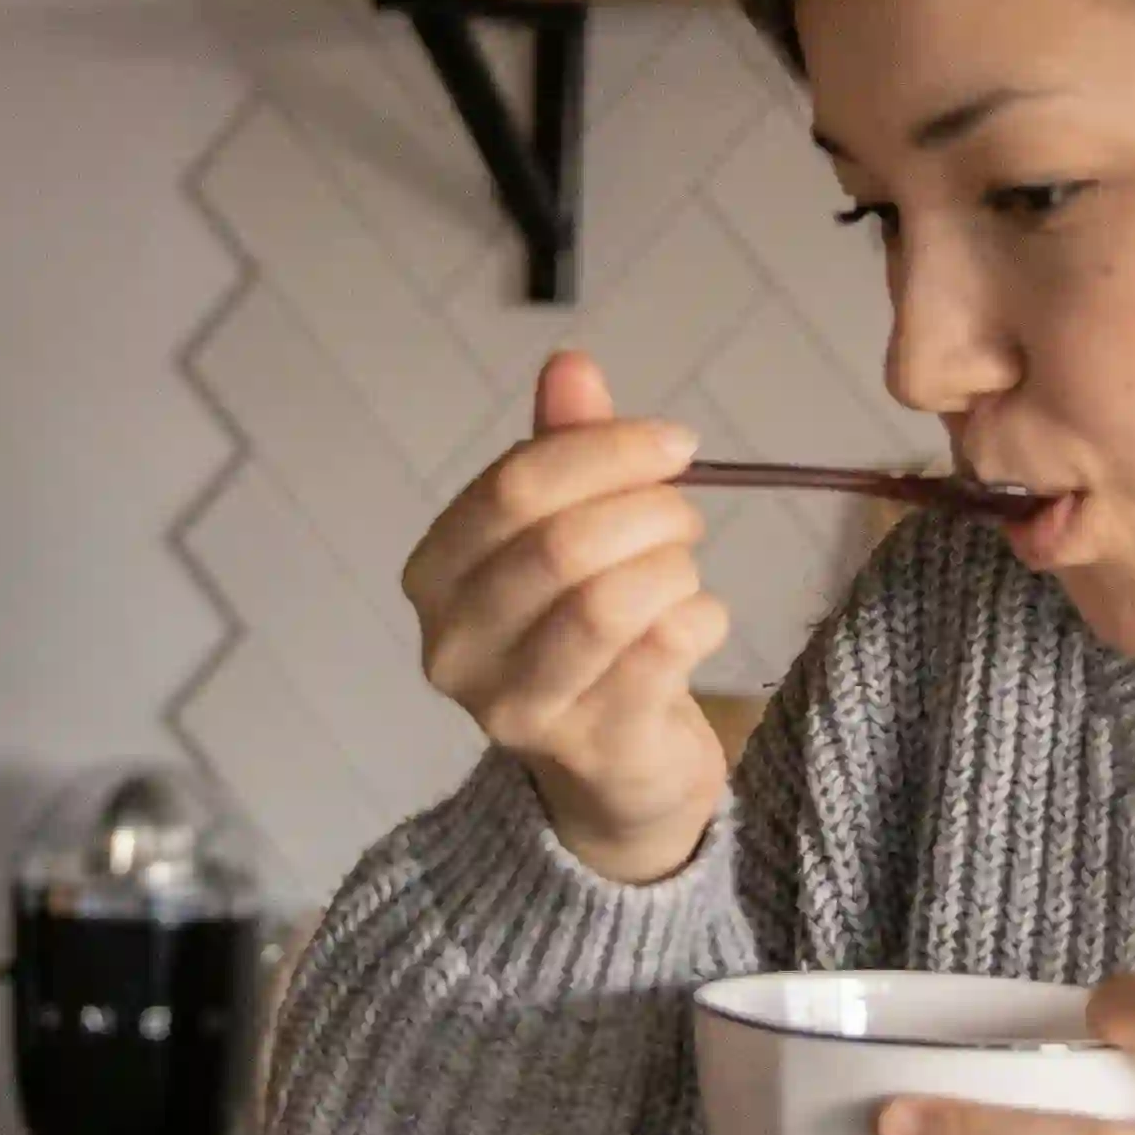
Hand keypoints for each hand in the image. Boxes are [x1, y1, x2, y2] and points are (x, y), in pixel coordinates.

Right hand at [400, 349, 729, 885]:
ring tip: (685, 569)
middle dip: (649, 510)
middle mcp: (452, 646)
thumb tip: (569, 364)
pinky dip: (700, 618)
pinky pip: (660, 655)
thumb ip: (564, 448)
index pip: (513, 486)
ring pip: (608, 603)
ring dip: (673, 567)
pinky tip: (700, 618)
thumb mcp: (567, 529)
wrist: (617, 771)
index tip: (677, 444)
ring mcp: (512, 709)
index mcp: (433, 574)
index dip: (606, 450)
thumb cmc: (585, 631)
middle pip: (561, 543)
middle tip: (687, 514)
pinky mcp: (586, 749)